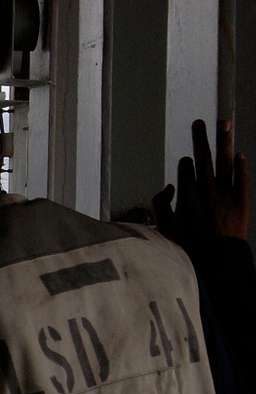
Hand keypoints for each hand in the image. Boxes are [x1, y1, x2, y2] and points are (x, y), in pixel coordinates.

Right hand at [153, 119, 249, 248]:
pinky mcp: (242, 199)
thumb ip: (161, 205)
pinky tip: (240, 155)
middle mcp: (206, 188)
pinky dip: (241, 165)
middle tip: (200, 122)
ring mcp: (226, 192)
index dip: (186, 165)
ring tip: (225, 123)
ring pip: (224, 160)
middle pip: (203, 156)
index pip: (185, 169)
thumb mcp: (165, 228)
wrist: (217, 260)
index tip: (187, 161)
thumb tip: (169, 186)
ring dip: (224, 140)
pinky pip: (243, 176)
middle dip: (200, 138)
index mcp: (186, 193)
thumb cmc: (188, 247)